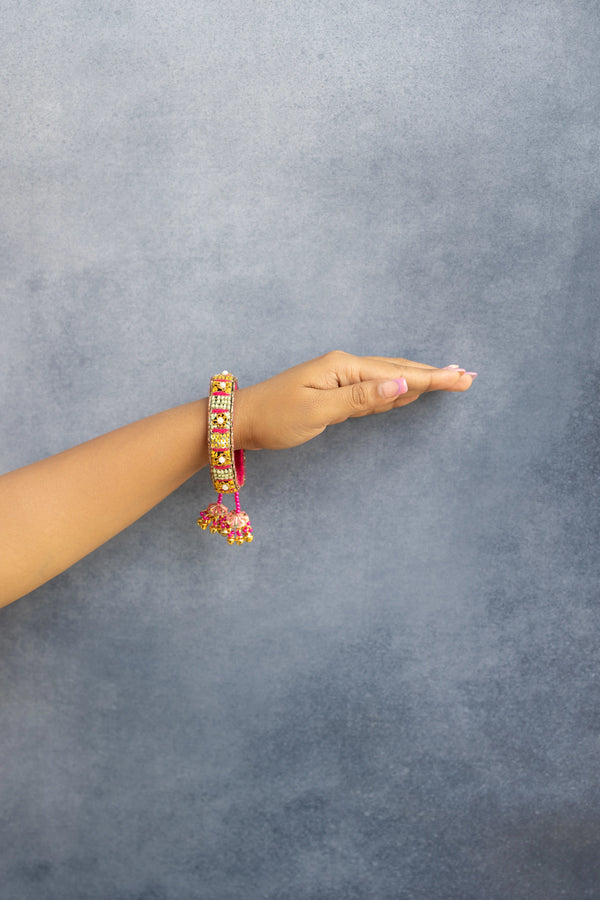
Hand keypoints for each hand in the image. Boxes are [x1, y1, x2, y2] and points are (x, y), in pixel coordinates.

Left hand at [234, 350, 475, 450]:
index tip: (463, 377)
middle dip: (433, 373)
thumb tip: (401, 384)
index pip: (397, 373)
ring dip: (419, 378)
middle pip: (397, 369)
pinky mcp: (333, 391)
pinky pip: (374, 388)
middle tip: (467, 376)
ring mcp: (339, 378)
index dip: (433, 377)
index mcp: (343, 368)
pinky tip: (408, 389)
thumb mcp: (318, 410)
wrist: (240, 420)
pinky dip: (397, 388)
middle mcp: (344, 367)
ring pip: (388, 377)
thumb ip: (361, 399)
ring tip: (449, 378)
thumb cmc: (274, 418)